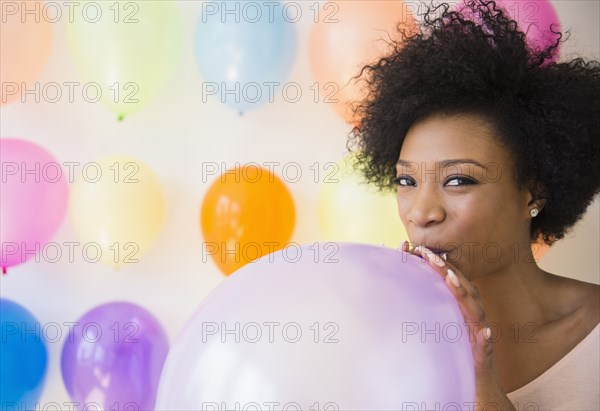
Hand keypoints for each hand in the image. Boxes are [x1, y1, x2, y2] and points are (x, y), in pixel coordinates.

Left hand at [400, 241, 516, 410]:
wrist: (476, 378)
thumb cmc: (455, 347)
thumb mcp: (440, 322)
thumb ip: (430, 304)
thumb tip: (407, 288)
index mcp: (460, 303)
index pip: (448, 276)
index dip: (435, 261)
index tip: (417, 248)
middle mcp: (472, 311)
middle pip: (460, 283)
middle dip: (444, 266)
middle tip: (426, 252)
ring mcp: (480, 327)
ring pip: (474, 306)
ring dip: (463, 290)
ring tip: (450, 277)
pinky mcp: (484, 348)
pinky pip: (486, 339)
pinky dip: (485, 333)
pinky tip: (484, 330)